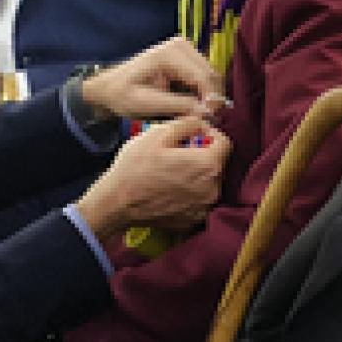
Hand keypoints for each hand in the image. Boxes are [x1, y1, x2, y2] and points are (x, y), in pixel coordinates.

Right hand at [76, 117, 231, 241]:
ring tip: (171, 171)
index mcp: (208, 164)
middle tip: (176, 152)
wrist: (117, 203)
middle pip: (217, 163)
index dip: (209, 133)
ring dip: (196, 173)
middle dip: (202, 154)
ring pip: (208, 181)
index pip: (225, 142)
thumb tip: (203, 122)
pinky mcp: (193, 219)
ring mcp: (204, 207)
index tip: (191, 134)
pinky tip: (169, 188)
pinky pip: (199, 199)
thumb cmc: (136, 166)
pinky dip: (190, 192)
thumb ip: (188, 123)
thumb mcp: (158, 134)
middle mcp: (213, 188)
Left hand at [81, 36, 224, 119]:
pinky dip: (203, 92)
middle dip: (212, 99)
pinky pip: (205, 77)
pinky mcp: (187, 57)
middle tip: (205, 121)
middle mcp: (180, 45)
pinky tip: (193, 105)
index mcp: (168, 54)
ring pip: (212, 77)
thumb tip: (205, 111)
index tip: (209, 120)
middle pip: (212, 75)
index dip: (211, 101)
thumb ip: (176, 105)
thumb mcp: (145, 103)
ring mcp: (185, 49)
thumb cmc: (122, 95)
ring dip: (208, 96)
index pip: (203, 77)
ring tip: (196, 115)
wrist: (111, 87)